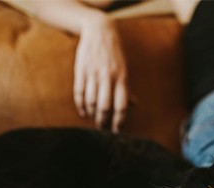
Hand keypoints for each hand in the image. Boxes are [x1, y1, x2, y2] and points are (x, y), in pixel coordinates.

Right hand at [74, 14, 128, 131]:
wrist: (99, 31)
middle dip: (103, 122)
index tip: (117, 131)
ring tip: (94, 121)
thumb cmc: (115, 54)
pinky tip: (84, 112)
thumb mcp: (125, 69)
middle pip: (105, 107)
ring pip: (91, 102)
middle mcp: (108, 77)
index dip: (119, 121)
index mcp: (122, 78)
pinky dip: (81, 106)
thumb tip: (133, 104)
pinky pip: (80, 93)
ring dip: (92, 115)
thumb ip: (127, 87)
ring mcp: (93, 74)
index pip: (121, 106)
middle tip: (103, 129)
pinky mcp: (81, 71)